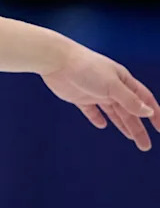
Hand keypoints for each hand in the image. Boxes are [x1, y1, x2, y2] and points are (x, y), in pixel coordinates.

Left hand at [41, 47, 158, 150]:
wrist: (56, 61)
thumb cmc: (87, 68)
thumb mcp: (112, 85)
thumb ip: (129, 100)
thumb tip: (148, 112)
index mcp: (123, 81)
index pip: (144, 100)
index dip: (154, 114)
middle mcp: (111, 87)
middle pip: (129, 111)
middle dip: (138, 128)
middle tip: (145, 146)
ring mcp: (95, 92)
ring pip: (113, 112)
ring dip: (123, 125)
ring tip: (132, 139)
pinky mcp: (79, 97)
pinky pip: (91, 110)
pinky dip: (96, 118)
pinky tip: (102, 125)